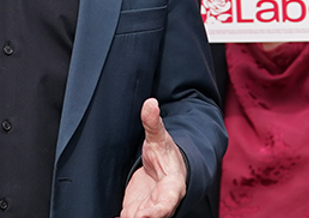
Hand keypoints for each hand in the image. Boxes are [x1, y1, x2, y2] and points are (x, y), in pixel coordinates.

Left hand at [120, 98, 187, 217]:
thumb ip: (153, 123)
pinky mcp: (136, 211)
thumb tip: (150, 103)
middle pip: (153, 216)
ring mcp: (148, 209)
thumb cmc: (166, 155)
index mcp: (172, 186)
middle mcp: (161, 202)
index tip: (145, 214)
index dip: (157, 211)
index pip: (167, 202)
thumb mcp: (159, 138)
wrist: (166, 167)